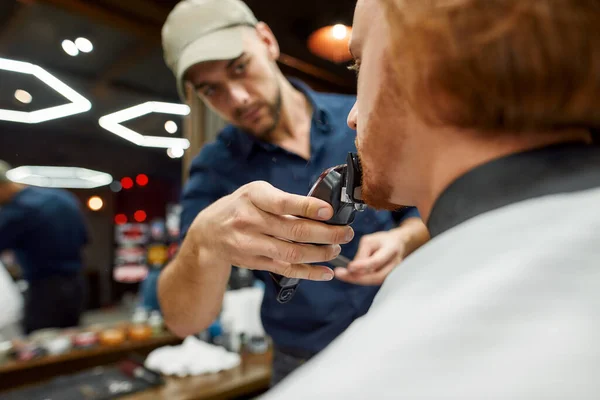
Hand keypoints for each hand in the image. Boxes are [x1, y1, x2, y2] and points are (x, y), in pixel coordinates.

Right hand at [188, 181, 354, 280]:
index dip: (308, 207)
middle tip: (346, 233)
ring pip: (291, 253)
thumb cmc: (241, 207)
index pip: (283, 203)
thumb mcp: (257, 193)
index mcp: (253, 197)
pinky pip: (285, 269)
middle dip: (326, 234)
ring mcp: (250, 244)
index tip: (329, 211)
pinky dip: (309, 272)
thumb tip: (322, 210)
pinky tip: (326, 272)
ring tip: (336, 249)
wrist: (209, 233)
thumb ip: (283, 200)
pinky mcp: (254, 262)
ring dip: (320, 254)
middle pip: (293, 231)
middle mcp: (249, 220)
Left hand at [334, 218, 428, 285]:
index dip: (363, 266)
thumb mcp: (369, 240)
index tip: (349, 267)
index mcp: (392, 249)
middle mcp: (395, 263)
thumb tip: (352, 269)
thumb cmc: (381, 241)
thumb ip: (362, 254)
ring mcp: (393, 273)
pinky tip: (349, 276)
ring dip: (357, 279)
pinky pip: (373, 281)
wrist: (396, 244)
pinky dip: (361, 279)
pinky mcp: (387, 278)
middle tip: (340, 274)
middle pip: (376, 276)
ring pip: (374, 281)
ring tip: (342, 275)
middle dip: (357, 277)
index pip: (377, 261)